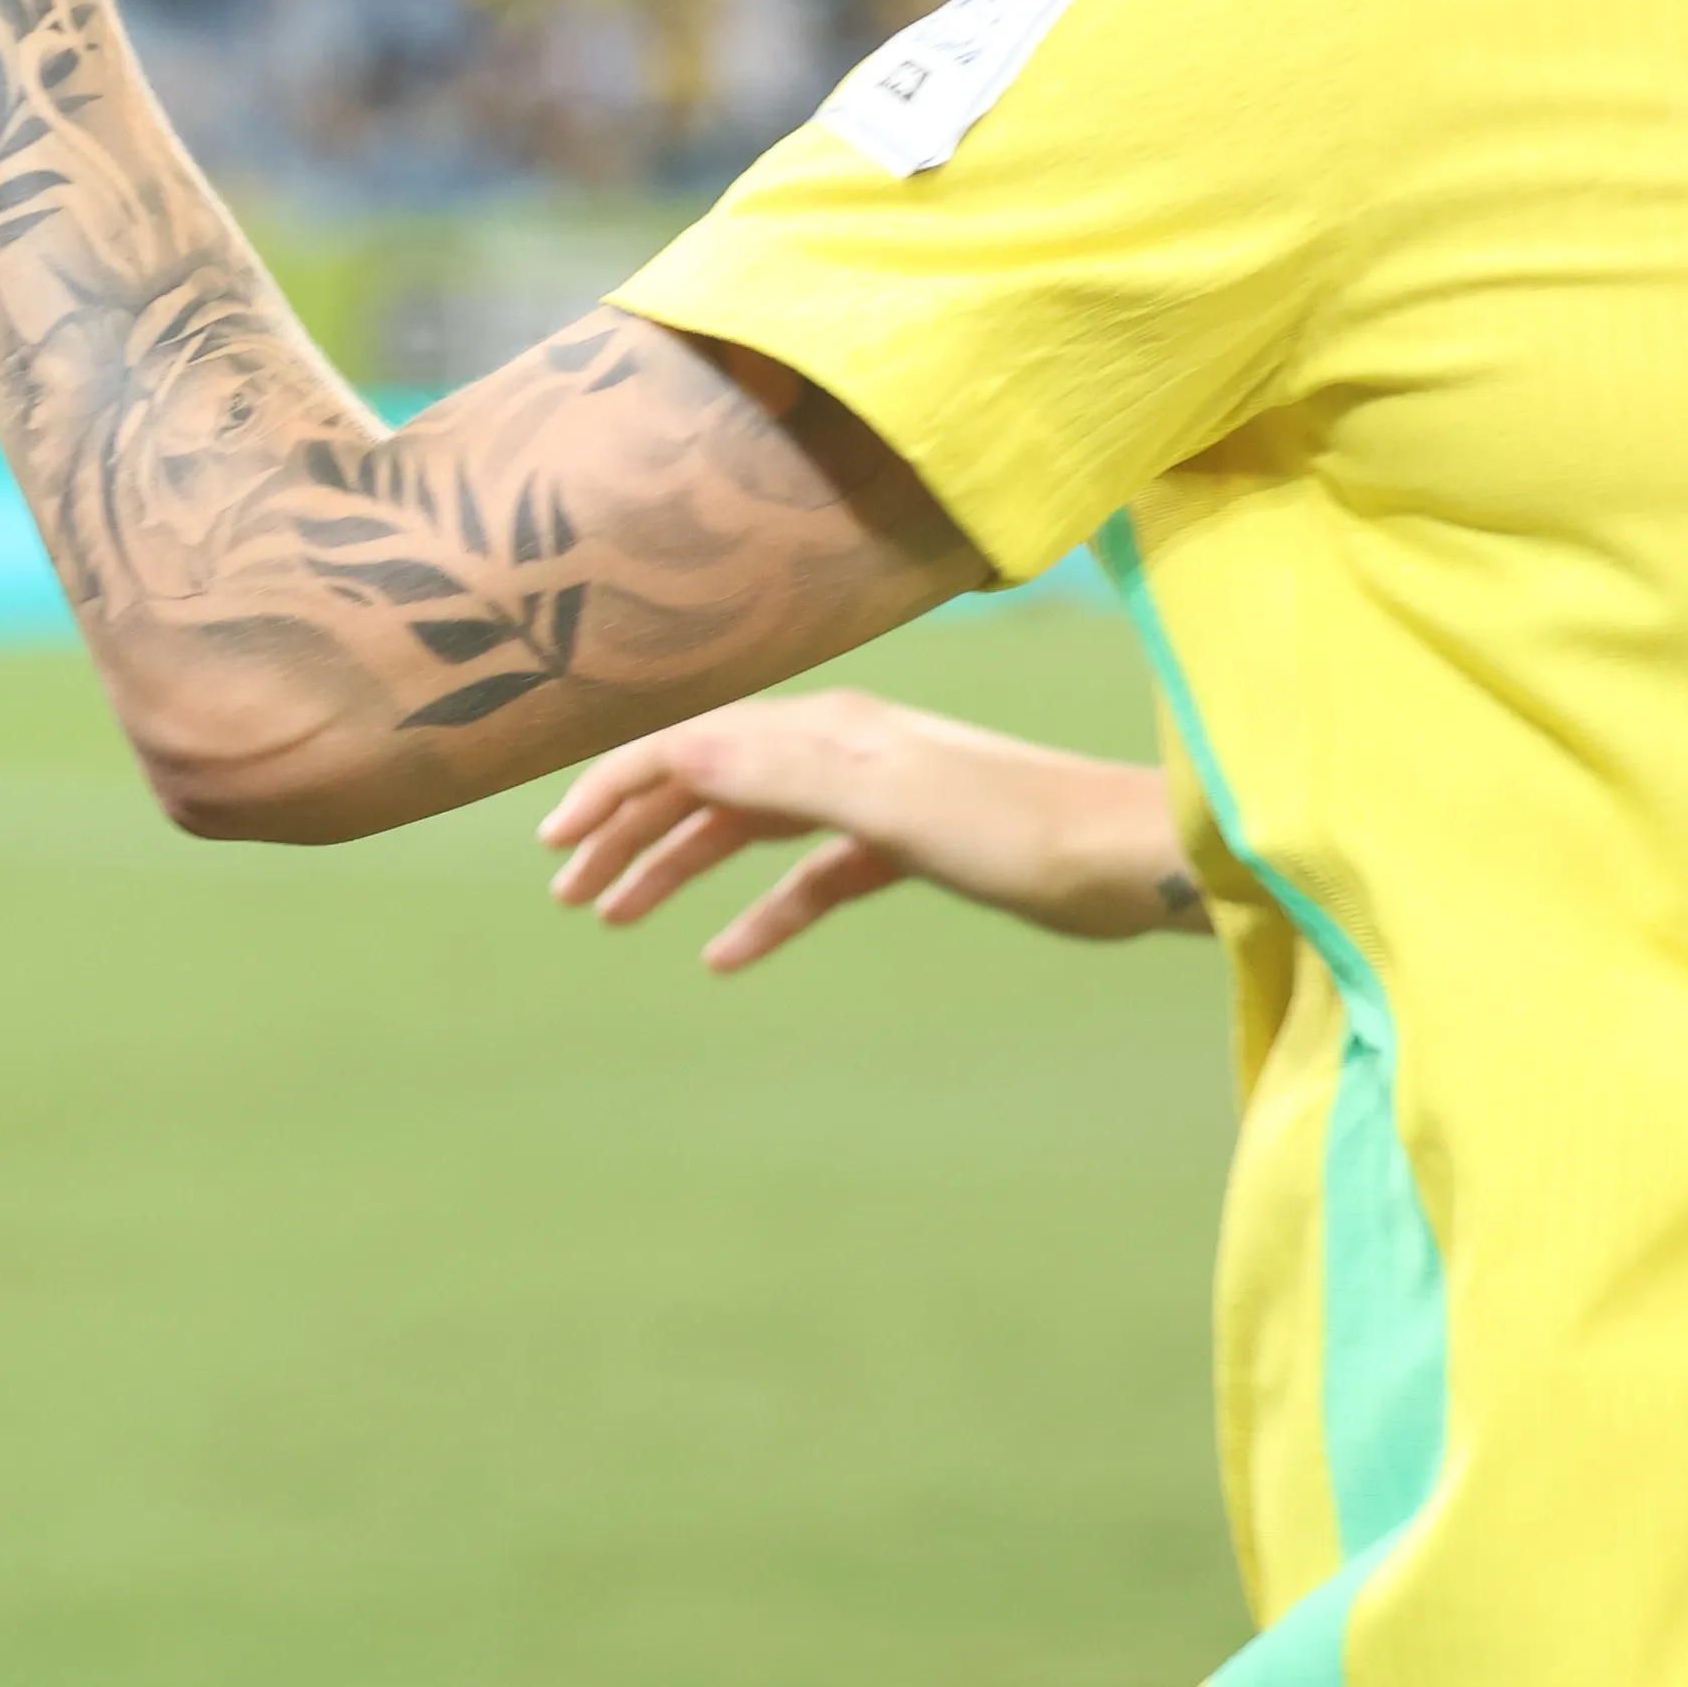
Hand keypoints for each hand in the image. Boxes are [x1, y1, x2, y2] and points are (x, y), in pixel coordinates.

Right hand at [536, 690, 1202, 970]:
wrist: (1133, 860)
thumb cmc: (1018, 828)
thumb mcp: (889, 802)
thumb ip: (783, 772)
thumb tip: (677, 753)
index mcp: (822, 730)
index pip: (687, 747)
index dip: (614, 789)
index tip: (554, 845)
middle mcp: (835, 750)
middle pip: (704, 784)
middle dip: (630, 832)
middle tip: (570, 895)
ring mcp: (869, 797)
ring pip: (744, 828)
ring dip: (679, 867)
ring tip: (619, 916)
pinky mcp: (903, 847)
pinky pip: (804, 876)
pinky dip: (759, 913)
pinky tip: (724, 956)